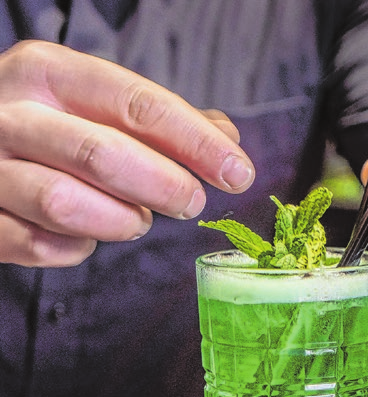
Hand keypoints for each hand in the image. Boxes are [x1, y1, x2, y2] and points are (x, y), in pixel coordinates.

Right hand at [0, 40, 254, 266]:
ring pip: (64, 204)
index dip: (197, 143)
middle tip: (191, 203)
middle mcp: (9, 111)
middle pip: (104, 154)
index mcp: (49, 71)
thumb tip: (227, 137)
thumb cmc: (47, 122)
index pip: (138, 105)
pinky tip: (86, 235)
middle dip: (165, 187)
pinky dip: (75, 248)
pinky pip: (36, 244)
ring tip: (135, 220)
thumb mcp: (95, 101)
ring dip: (119, 220)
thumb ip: (159, 119)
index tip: (238, 172)